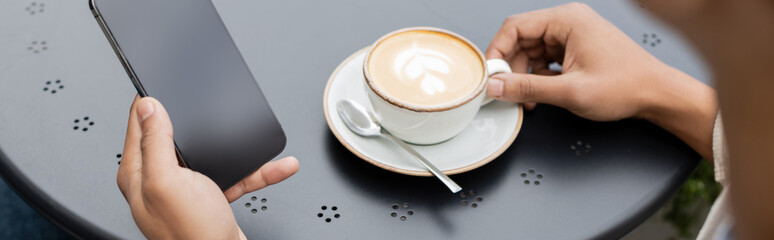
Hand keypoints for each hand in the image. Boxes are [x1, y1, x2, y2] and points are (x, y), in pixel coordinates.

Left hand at [118, 96, 298, 238]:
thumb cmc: (191, 235)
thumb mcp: (169, 180)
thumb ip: (156, 141)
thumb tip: (148, 107)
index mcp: (138, 174)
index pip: (138, 124)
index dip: (150, 101)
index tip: (162, 82)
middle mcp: (159, 182)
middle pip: (177, 136)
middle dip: (199, 121)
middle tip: (210, 103)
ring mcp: (185, 191)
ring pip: (212, 154)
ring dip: (237, 147)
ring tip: (257, 139)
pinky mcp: (210, 199)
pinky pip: (236, 176)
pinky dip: (258, 171)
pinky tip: (276, 165)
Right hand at [485, 3, 716, 158]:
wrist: (657, 95)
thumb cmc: (627, 86)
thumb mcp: (570, 92)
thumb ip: (527, 87)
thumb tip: (496, 85)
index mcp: (568, 20)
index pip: (515, 27)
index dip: (497, 52)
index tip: (490, 75)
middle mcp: (569, 23)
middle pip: (521, 40)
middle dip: (511, 68)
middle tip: (506, 91)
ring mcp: (572, 36)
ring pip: (530, 52)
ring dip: (524, 76)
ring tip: (528, 99)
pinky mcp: (575, 50)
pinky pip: (544, 59)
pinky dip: (537, 77)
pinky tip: (541, 94)